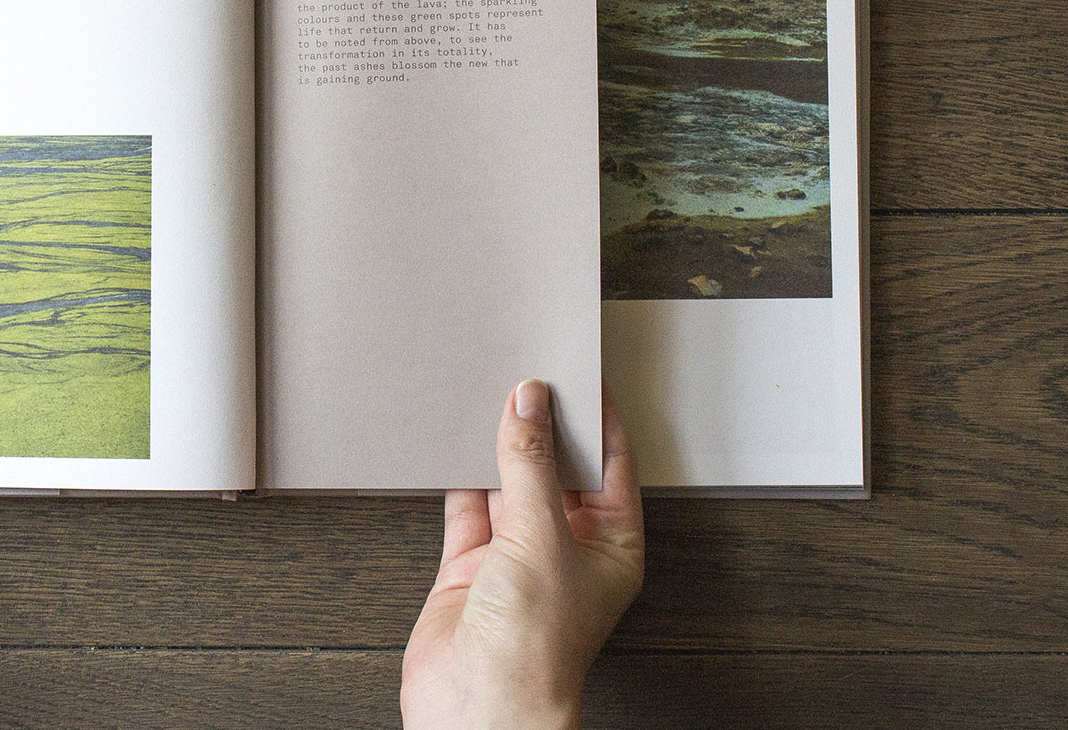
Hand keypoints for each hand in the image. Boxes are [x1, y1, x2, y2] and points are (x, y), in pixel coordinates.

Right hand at [401, 381, 643, 729]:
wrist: (478, 707)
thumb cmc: (536, 649)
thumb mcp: (541, 535)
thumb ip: (530, 463)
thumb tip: (528, 403)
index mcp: (611, 545)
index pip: (612, 465)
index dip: (598, 417)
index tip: (581, 372)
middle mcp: (566, 549)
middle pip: (558, 470)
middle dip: (543, 425)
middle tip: (528, 373)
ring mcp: (516, 558)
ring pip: (508, 483)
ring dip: (497, 446)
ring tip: (488, 394)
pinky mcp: (470, 567)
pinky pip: (466, 507)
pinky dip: (459, 474)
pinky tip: (455, 441)